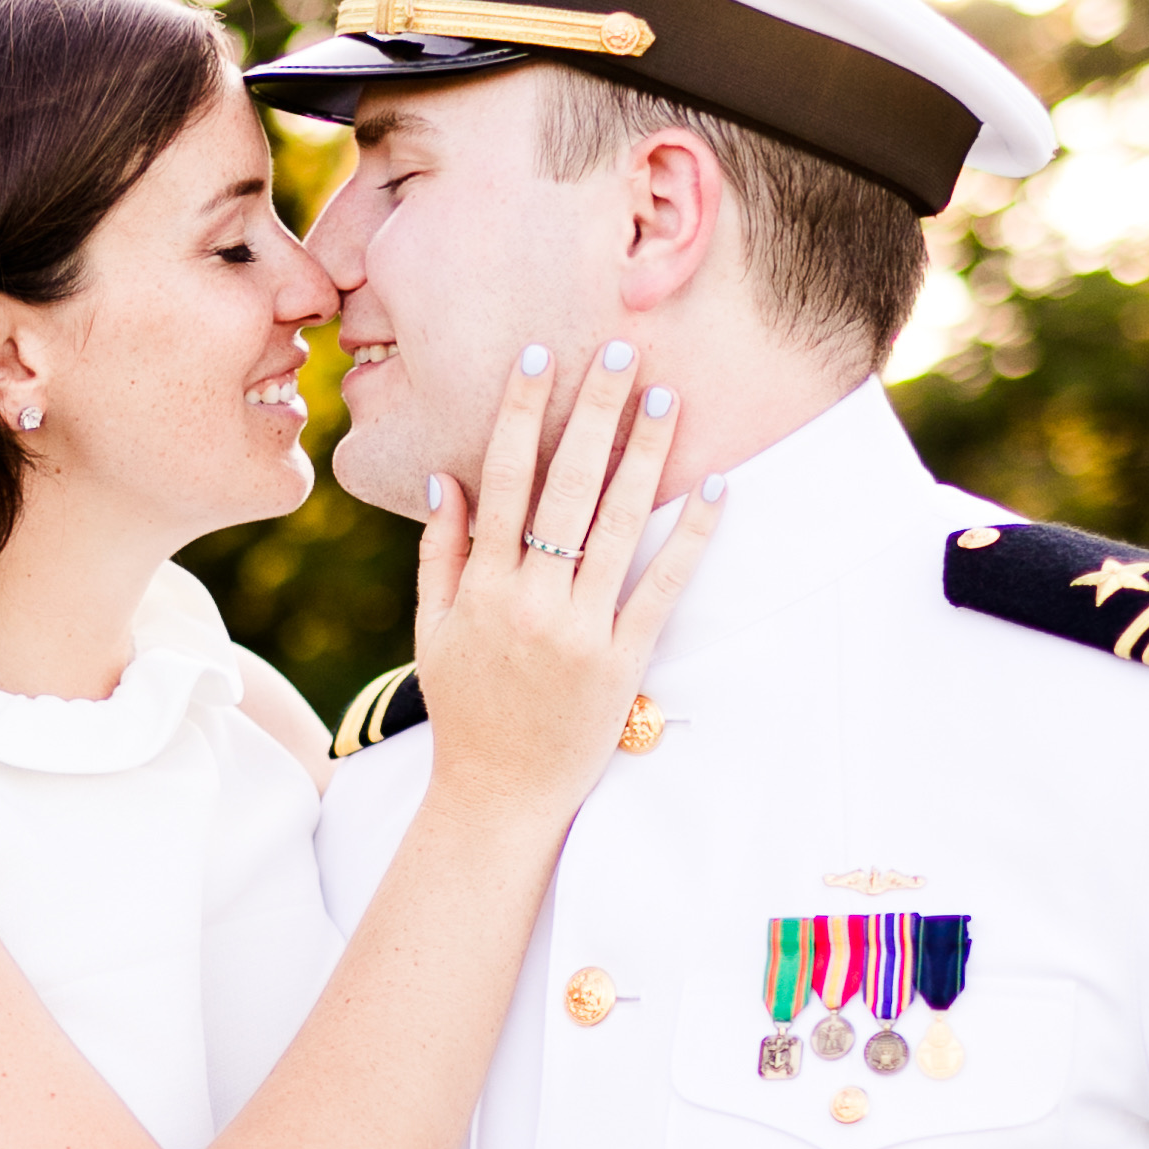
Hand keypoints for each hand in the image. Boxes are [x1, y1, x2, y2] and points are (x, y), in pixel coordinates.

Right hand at [408, 339, 710, 828]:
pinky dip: (689, 537)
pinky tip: (714, 488)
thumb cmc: (465, 710)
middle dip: (593, 413)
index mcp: (482, 587)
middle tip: (621, 351)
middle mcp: (530, 601)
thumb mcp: (433, 630)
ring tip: (667, 398)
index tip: (540, 358)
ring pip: (616, 526)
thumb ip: (440, 553)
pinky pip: (662, 588)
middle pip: (565, 487)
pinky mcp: (622, 662)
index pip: (504, 480)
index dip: (522, 414)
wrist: (497, 797)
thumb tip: (446, 478)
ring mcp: (580, 631)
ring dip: (643, 457)